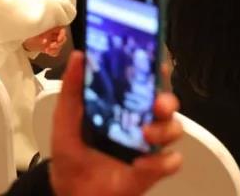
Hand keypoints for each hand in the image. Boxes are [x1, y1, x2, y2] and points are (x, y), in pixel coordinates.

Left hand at [23, 26, 66, 56]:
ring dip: (55, 48)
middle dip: (59, 43)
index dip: (62, 33)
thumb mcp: (33, 29)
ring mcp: (51, 41)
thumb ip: (40, 30)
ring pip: (60, 46)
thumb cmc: (26, 32)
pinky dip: (53, 52)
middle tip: (53, 45)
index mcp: (50, 26)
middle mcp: (52, 34)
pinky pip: (55, 52)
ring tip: (48, 49)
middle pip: (63, 38)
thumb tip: (45, 34)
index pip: (61, 28)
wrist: (21, 41)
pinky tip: (47, 51)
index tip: (59, 38)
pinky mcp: (48, 48)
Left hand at [49, 51, 183, 195]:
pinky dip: (160, 162)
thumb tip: (79, 57)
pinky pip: (171, 162)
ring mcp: (148, 145)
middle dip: (167, 100)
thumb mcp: (65, 119)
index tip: (155, 64)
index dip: (154, 69)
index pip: (144, 81)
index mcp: (120, 104)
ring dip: (164, 129)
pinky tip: (140, 164)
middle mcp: (139, 120)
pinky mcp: (153, 170)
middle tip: (157, 104)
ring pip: (174, 128)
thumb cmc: (71, 154)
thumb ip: (72, 89)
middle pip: (166, 102)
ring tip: (145, 135)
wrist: (72, 192)